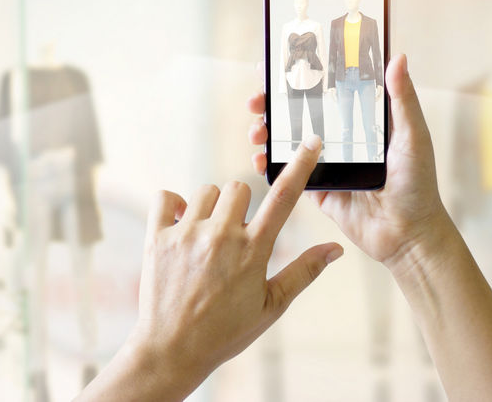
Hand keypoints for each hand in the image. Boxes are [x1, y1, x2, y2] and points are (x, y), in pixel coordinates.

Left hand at [81, 138, 342, 400]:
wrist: (172, 350)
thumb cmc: (225, 331)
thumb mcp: (271, 306)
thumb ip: (303, 272)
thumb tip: (335, 249)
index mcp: (252, 250)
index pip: (283, 198)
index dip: (301, 166)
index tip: (311, 142)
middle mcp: (220, 236)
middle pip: (239, 187)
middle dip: (241, 204)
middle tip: (234, 233)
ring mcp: (186, 234)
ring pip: (205, 191)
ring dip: (211, 207)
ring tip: (206, 238)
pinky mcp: (156, 237)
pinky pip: (165, 197)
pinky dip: (173, 205)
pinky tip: (180, 225)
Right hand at [248, 54, 445, 264]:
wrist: (408, 235)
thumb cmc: (418, 184)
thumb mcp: (412, 136)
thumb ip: (402, 99)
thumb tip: (398, 58)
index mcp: (360, 120)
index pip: (325, 90)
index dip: (300, 78)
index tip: (276, 67)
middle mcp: (339, 137)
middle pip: (298, 113)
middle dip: (271, 104)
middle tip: (256, 101)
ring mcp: (325, 162)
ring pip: (287, 140)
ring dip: (265, 132)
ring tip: (256, 132)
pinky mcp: (316, 188)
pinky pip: (288, 172)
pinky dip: (269, 164)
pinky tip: (260, 160)